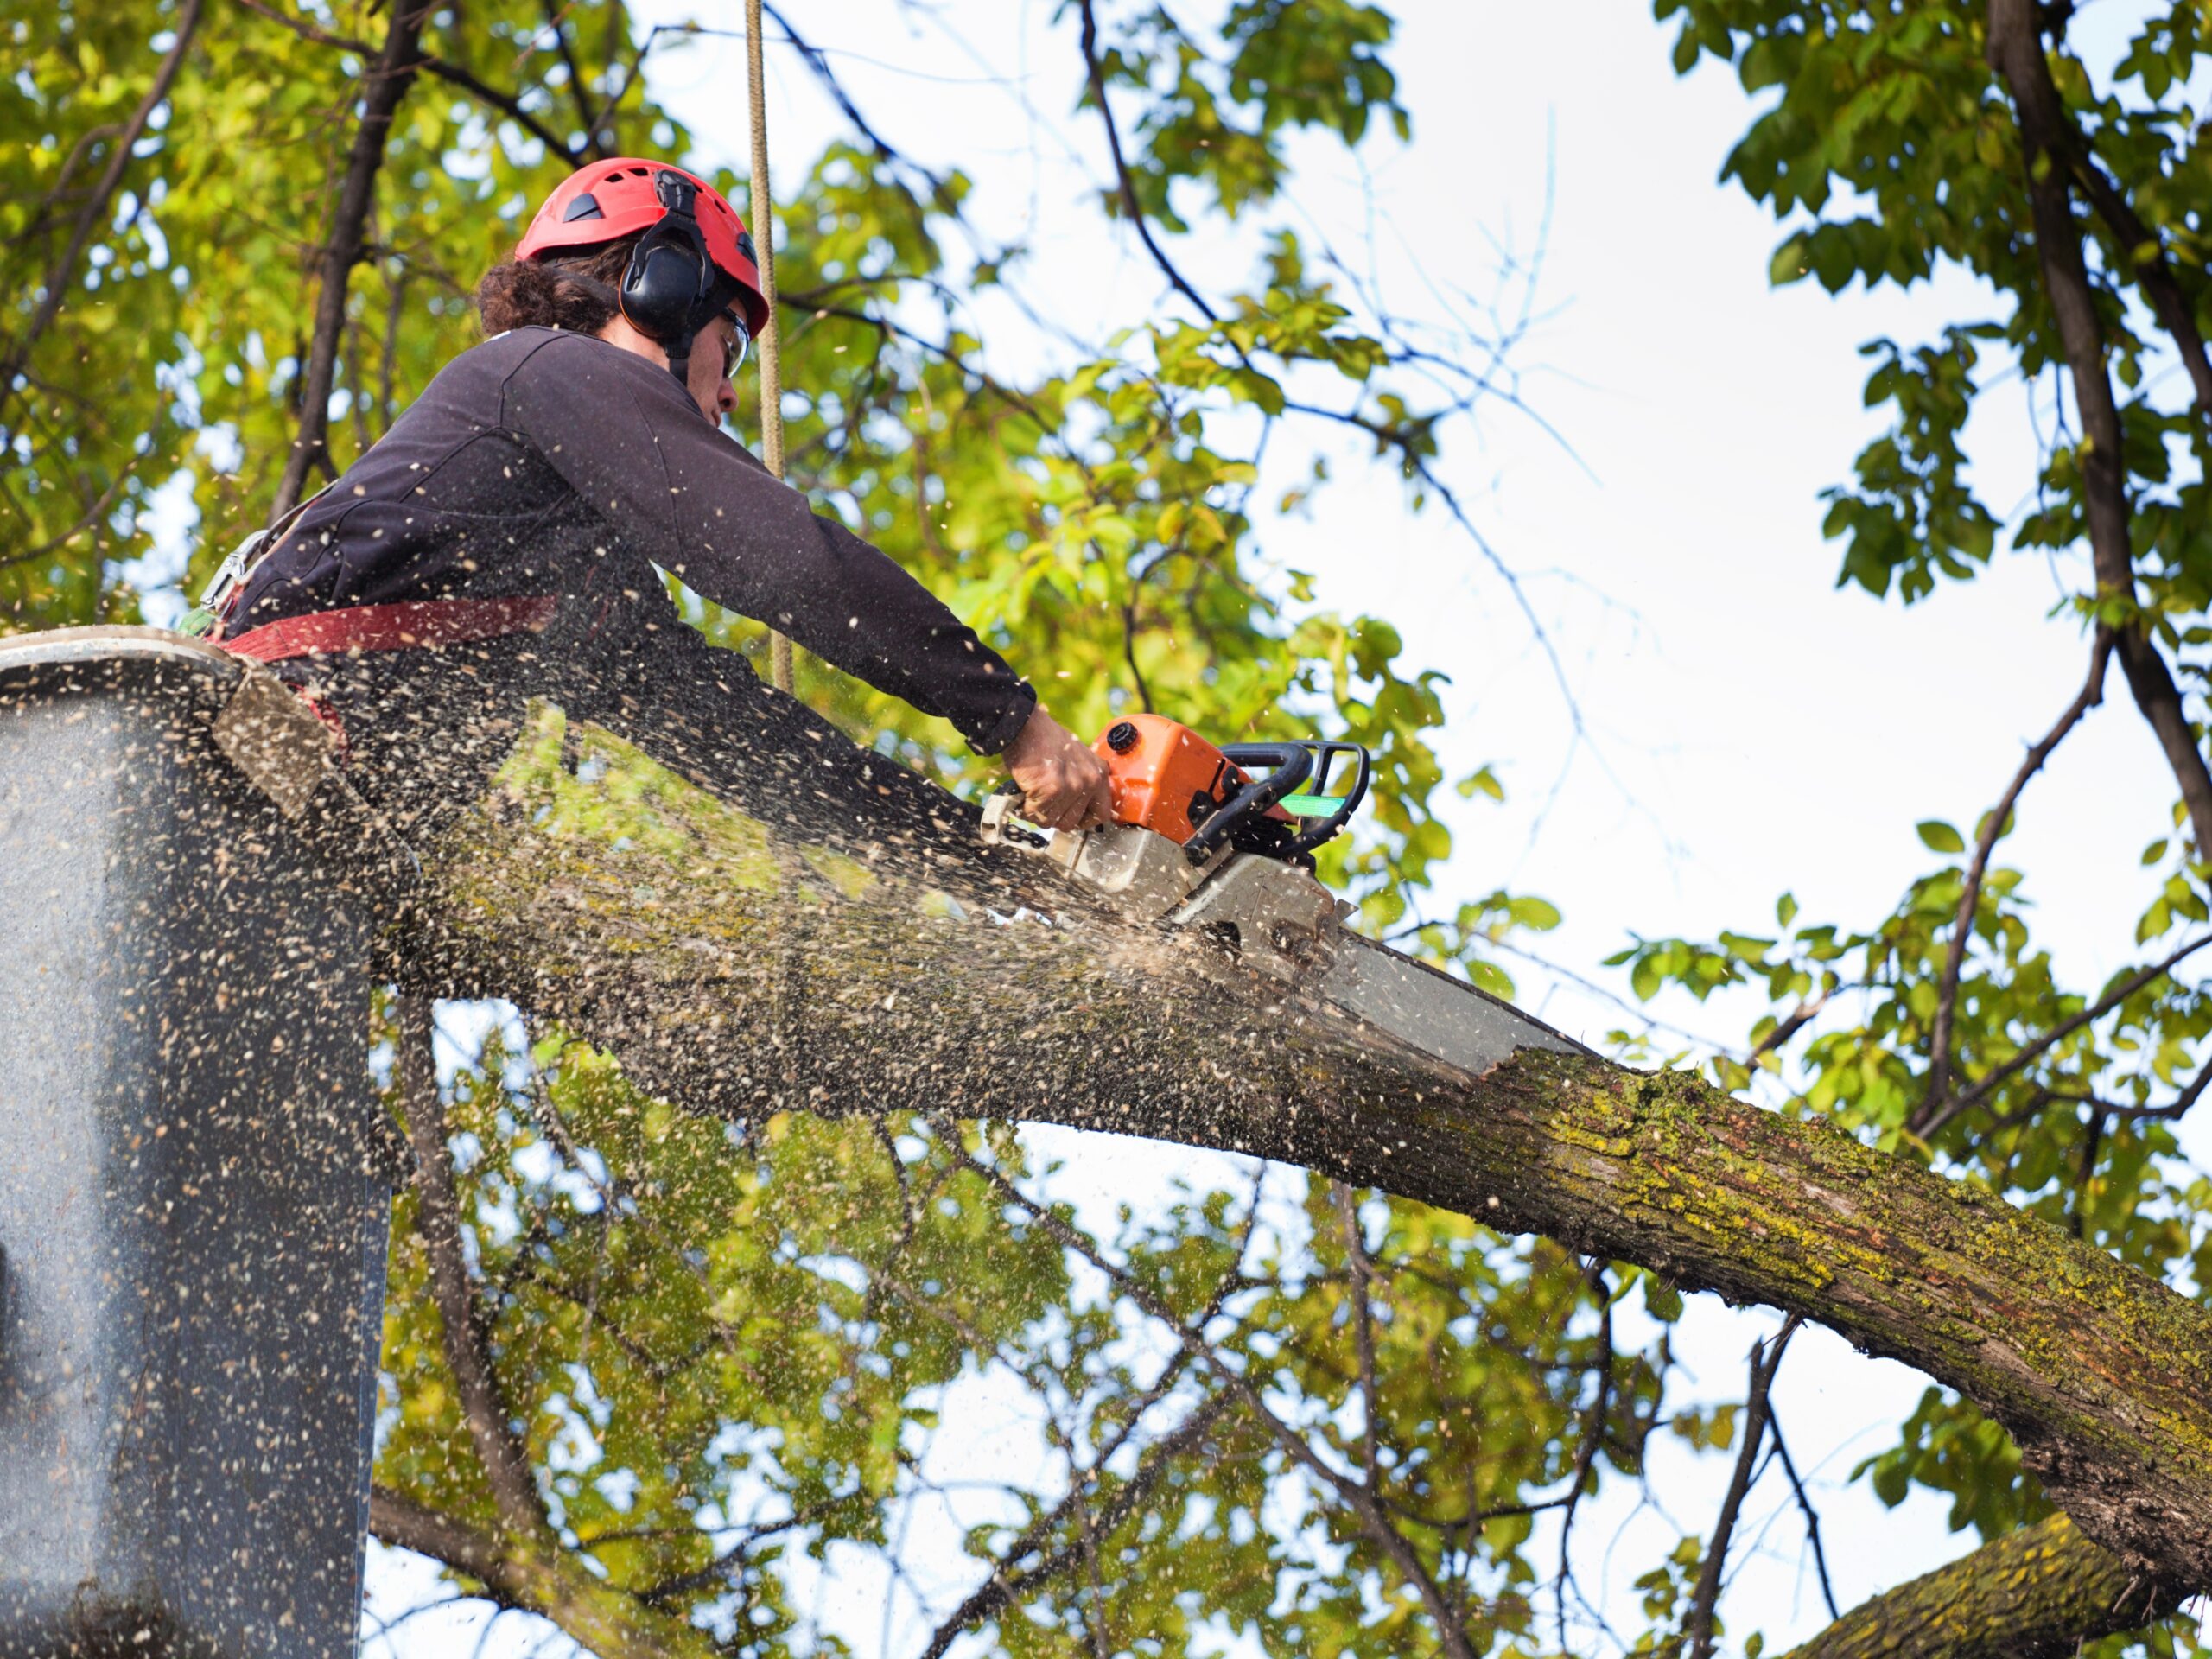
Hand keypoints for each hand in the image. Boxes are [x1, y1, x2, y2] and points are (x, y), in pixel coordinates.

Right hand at [1003, 705, 1115, 831]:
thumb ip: (1082, 780)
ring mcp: (1073, 786)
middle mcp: (1091, 780)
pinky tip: (1026, 791)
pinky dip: (1026, 808)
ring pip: (1053, 821)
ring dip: (1039, 812)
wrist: (1025, 725)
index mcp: (1099, 772)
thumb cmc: (1044, 740)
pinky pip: (1038, 815)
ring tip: (1033, 793)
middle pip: (1072, 822)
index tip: (1068, 816)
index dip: (1082, 820)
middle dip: (1054, 817)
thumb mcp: (1076, 757)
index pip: (1102, 814)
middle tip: (1043, 802)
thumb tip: (1077, 808)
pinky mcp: (1053, 789)